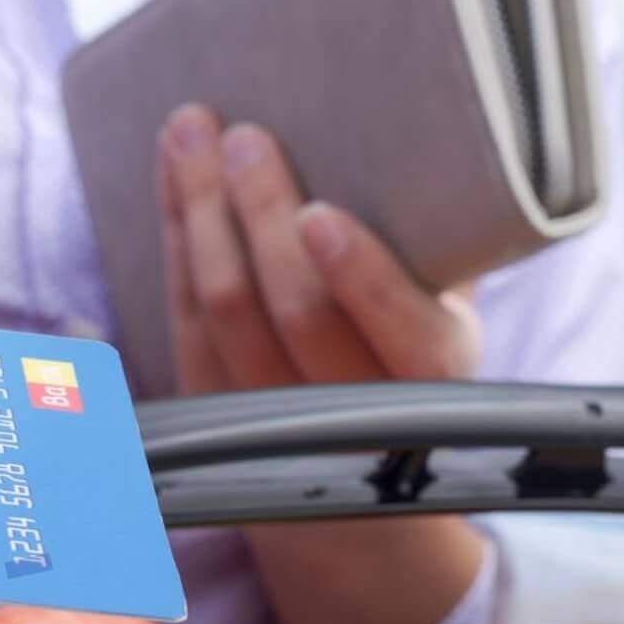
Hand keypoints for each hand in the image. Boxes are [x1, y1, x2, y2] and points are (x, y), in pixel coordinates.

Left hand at [155, 104, 486, 623]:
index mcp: (434, 384)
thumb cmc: (413, 354)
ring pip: (223, 315)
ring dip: (201, 214)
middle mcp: (356, 417)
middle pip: (294, 314)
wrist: (360, 490)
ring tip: (192, 132)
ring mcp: (270, 425)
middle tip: (245, 136)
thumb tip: (417, 142)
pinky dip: (175, 242)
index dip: (359, 277)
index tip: (320, 214)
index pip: (403, 336)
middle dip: (262, 216)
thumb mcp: (449, 311)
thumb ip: (439, 248)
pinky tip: (173, 179)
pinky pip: (181, 320)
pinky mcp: (208, 415)